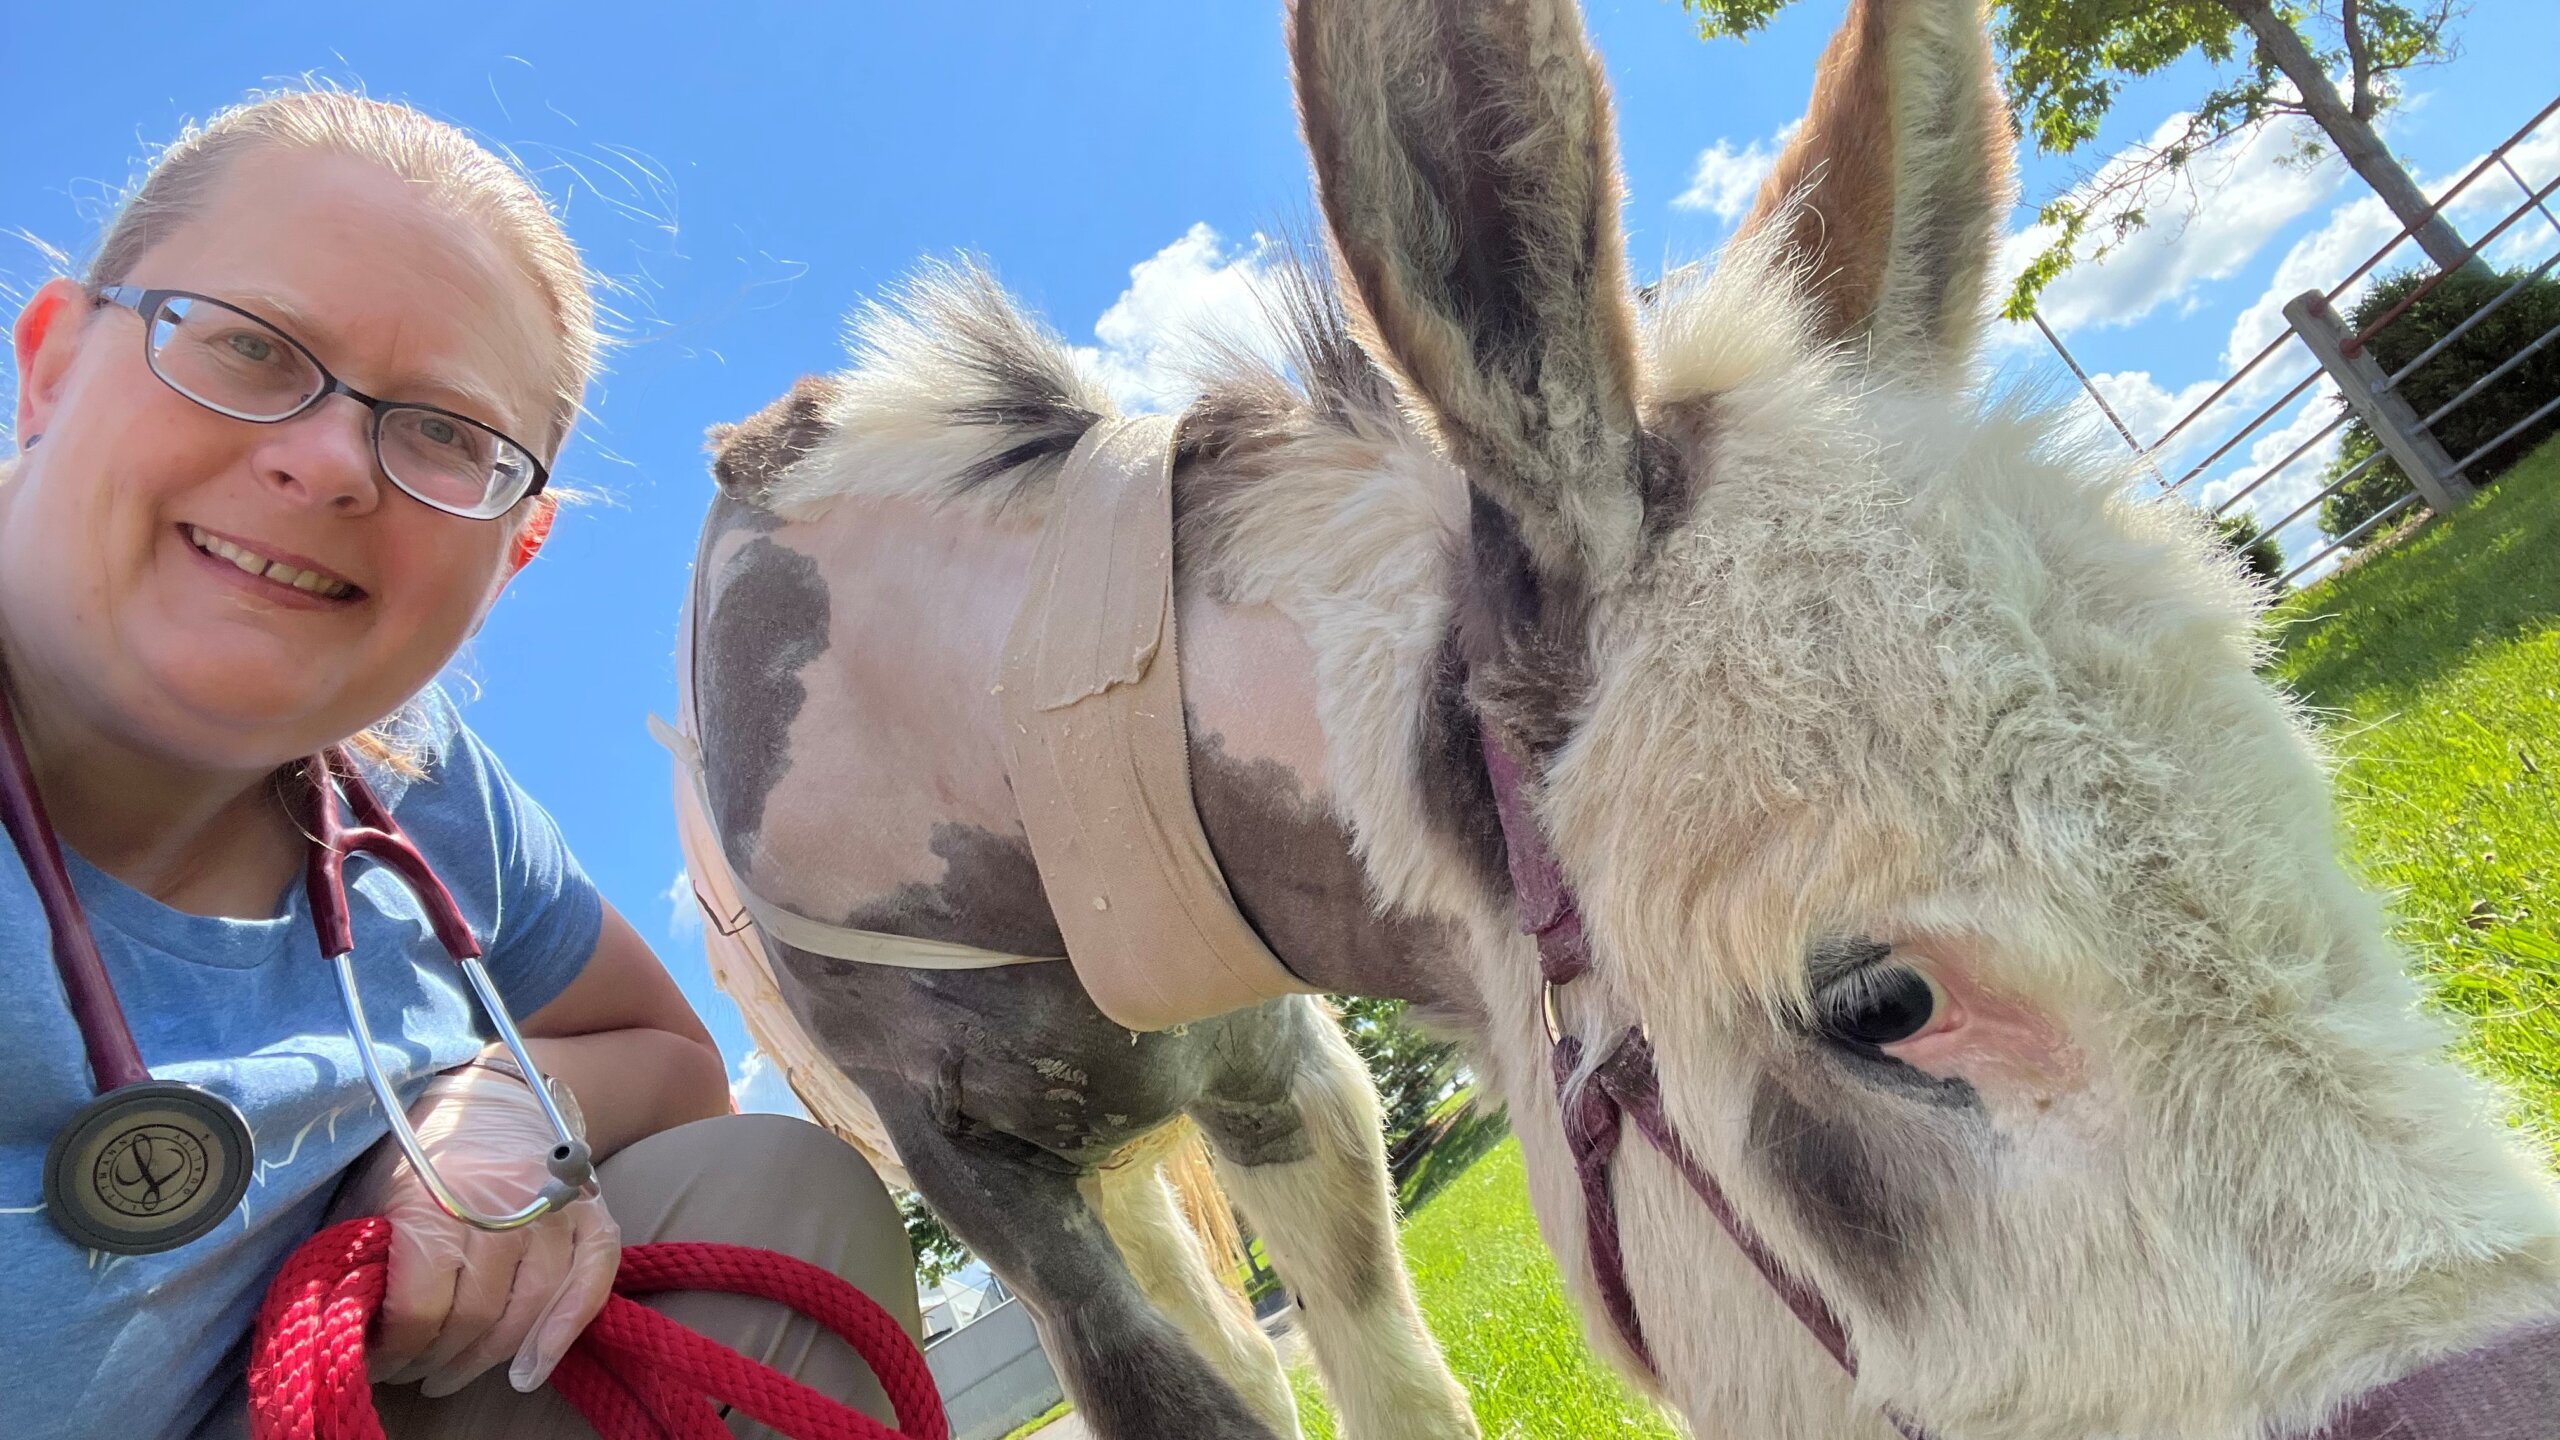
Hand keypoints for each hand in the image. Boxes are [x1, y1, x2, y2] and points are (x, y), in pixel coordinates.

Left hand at [334, 1058, 620, 1396]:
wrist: (494, 1092)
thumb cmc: (420, 1148)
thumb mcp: (373, 1190)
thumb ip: (365, 1253)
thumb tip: (346, 1324)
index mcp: (435, 1197)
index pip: (422, 1308)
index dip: (395, 1350)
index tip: (377, 1360)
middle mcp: (502, 1203)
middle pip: (476, 1316)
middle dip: (436, 1358)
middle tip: (412, 1370)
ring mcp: (555, 1207)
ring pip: (529, 1308)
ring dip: (489, 1357)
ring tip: (453, 1373)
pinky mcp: (591, 1210)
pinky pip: (591, 1279)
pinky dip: (565, 1327)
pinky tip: (532, 1366)